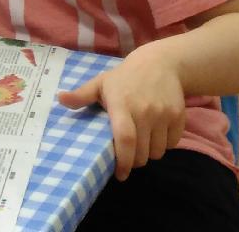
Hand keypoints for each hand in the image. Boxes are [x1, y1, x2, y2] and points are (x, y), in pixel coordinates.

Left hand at [56, 51, 185, 180]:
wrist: (161, 63)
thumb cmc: (125, 76)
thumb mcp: (101, 82)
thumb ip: (82, 95)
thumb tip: (59, 99)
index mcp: (122, 104)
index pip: (125, 139)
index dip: (123, 161)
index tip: (119, 174)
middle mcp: (145, 111)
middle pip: (142, 153)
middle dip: (134, 161)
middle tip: (128, 157)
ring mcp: (164, 113)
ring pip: (158, 151)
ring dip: (149, 154)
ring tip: (142, 145)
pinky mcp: (178, 116)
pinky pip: (172, 143)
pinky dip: (164, 145)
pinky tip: (156, 135)